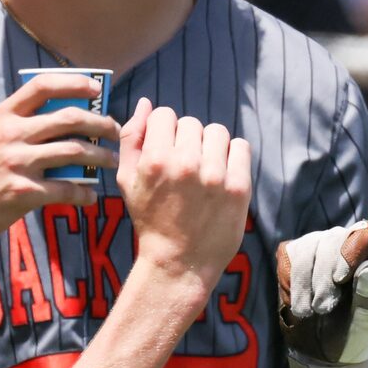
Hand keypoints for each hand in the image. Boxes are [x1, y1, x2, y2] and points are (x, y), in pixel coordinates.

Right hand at [0, 71, 119, 243]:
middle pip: (69, 118)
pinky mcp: (23, 192)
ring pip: (75, 152)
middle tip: (115, 130)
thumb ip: (18, 125)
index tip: (97, 89)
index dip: (74, 83)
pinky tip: (90, 197)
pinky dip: (84, 194)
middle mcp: (12, 134)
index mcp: (4, 115)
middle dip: (100, 123)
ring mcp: (18, 162)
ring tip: (111, 160)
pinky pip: (66, 190)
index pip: (43, 86)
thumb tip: (60, 120)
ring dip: (100, 156)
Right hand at [117, 99, 254, 290]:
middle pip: (191, 123)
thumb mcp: (127, 181)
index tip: (166, 150)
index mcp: (156, 160)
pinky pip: (241, 148)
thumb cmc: (150, 221)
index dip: (164, 130)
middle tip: (185, 167)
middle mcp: (186, 164)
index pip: (164, 114)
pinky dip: (233, 156)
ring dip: (210, 146)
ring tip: (205, 170)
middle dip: (187, 140)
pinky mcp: (239, 188)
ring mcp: (216, 176)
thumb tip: (145, 103)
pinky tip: (222, 174)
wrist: (180, 263)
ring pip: (217, 132)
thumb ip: (131, 139)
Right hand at [275, 220, 367, 367]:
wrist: (326, 348)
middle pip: (333, 240)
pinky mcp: (297, 254)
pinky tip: (297, 304)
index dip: (350, 251)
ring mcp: (321, 245)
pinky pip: (289, 256)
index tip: (340, 278)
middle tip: (323, 309)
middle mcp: (348, 242)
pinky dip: (290, 282)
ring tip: (308, 313)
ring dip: (305, 283)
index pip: (366, 234)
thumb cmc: (355, 331)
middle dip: (324, 277)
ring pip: (308, 248)